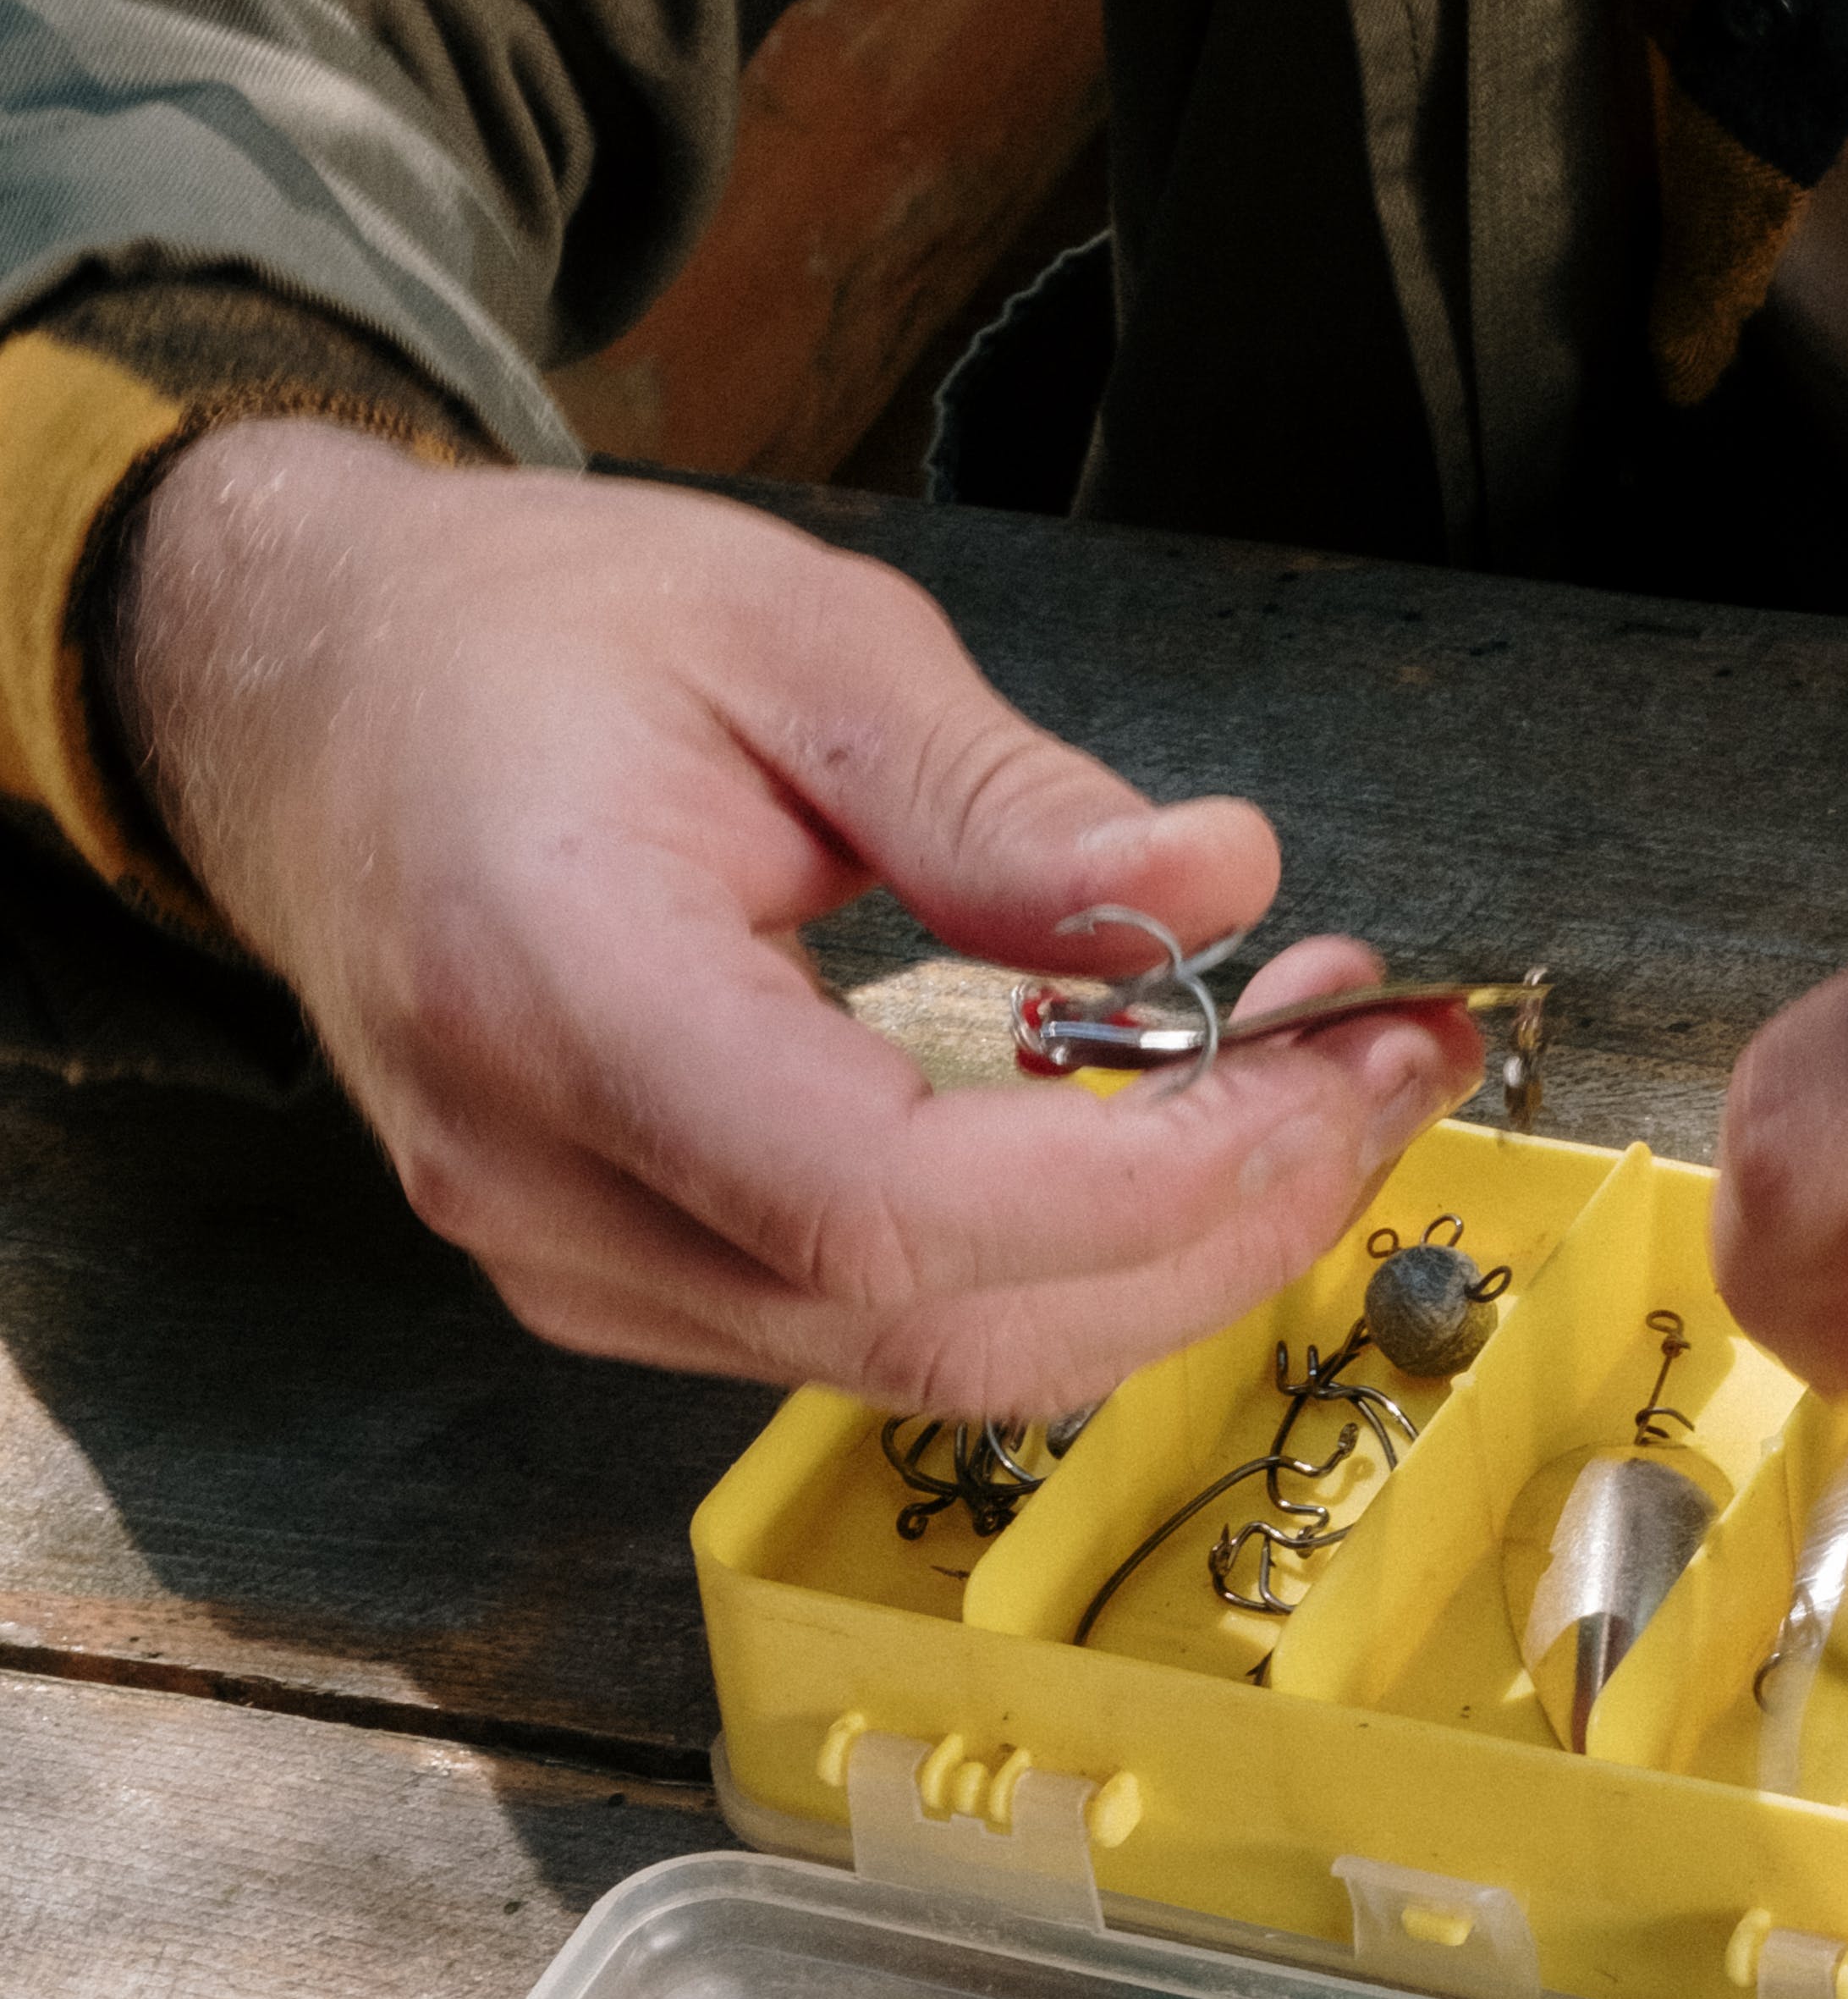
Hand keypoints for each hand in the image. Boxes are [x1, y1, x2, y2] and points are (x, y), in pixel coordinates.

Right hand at [118, 425, 1473, 1396]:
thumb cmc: (521, 639)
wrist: (311, 698)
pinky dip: (1059, 1257)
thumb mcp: (788, 633)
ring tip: (1312, 1079)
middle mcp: (539, 1178)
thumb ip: (1003, 794)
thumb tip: (1214, 887)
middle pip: (938, 1329)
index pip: (884, 1202)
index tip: (1328, 1067)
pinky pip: (879, 1333)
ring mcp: (569, 1261)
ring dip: (1166, 1251)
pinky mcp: (622, 1281)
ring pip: (931, 1365)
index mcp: (553, 988)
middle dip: (1216, 1225)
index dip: (1142, 1180)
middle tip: (1386, 1066)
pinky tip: (1158, 1129)